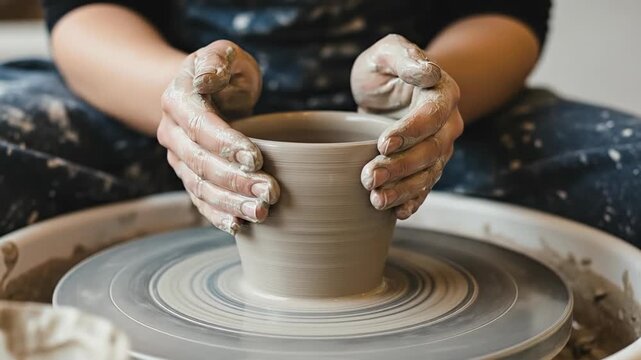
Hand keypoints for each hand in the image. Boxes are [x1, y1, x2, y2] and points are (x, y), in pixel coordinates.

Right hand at [157, 40, 279, 234]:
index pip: (201, 125)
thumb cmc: (222, 72)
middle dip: (235, 180)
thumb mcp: (223, 54)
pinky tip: (238, 227)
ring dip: (230, 203)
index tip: (256, 157)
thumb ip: (217, 59)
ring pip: (200, 187)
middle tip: (270, 192)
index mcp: (178, 100)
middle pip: (201, 162)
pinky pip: (200, 201)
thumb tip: (207, 76)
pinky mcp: (190, 177)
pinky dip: (218, 216)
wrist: (203, 94)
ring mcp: (178, 159)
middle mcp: (172, 133)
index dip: (226, 143)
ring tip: (261, 213)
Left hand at [351, 34, 462, 219]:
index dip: (410, 131)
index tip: (382, 143)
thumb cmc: (384, 68)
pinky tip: (396, 213)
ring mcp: (439, 149)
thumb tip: (429, 72)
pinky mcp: (426, 167)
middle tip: (369, 177)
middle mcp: (448, 124)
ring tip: (376, 200)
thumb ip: (405, 56)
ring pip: (428, 174)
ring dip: (403, 190)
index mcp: (443, 93)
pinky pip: (424, 188)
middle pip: (431, 151)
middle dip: (400, 167)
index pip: (432, 115)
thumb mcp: (387, 52)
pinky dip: (412, 202)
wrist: (386, 92)